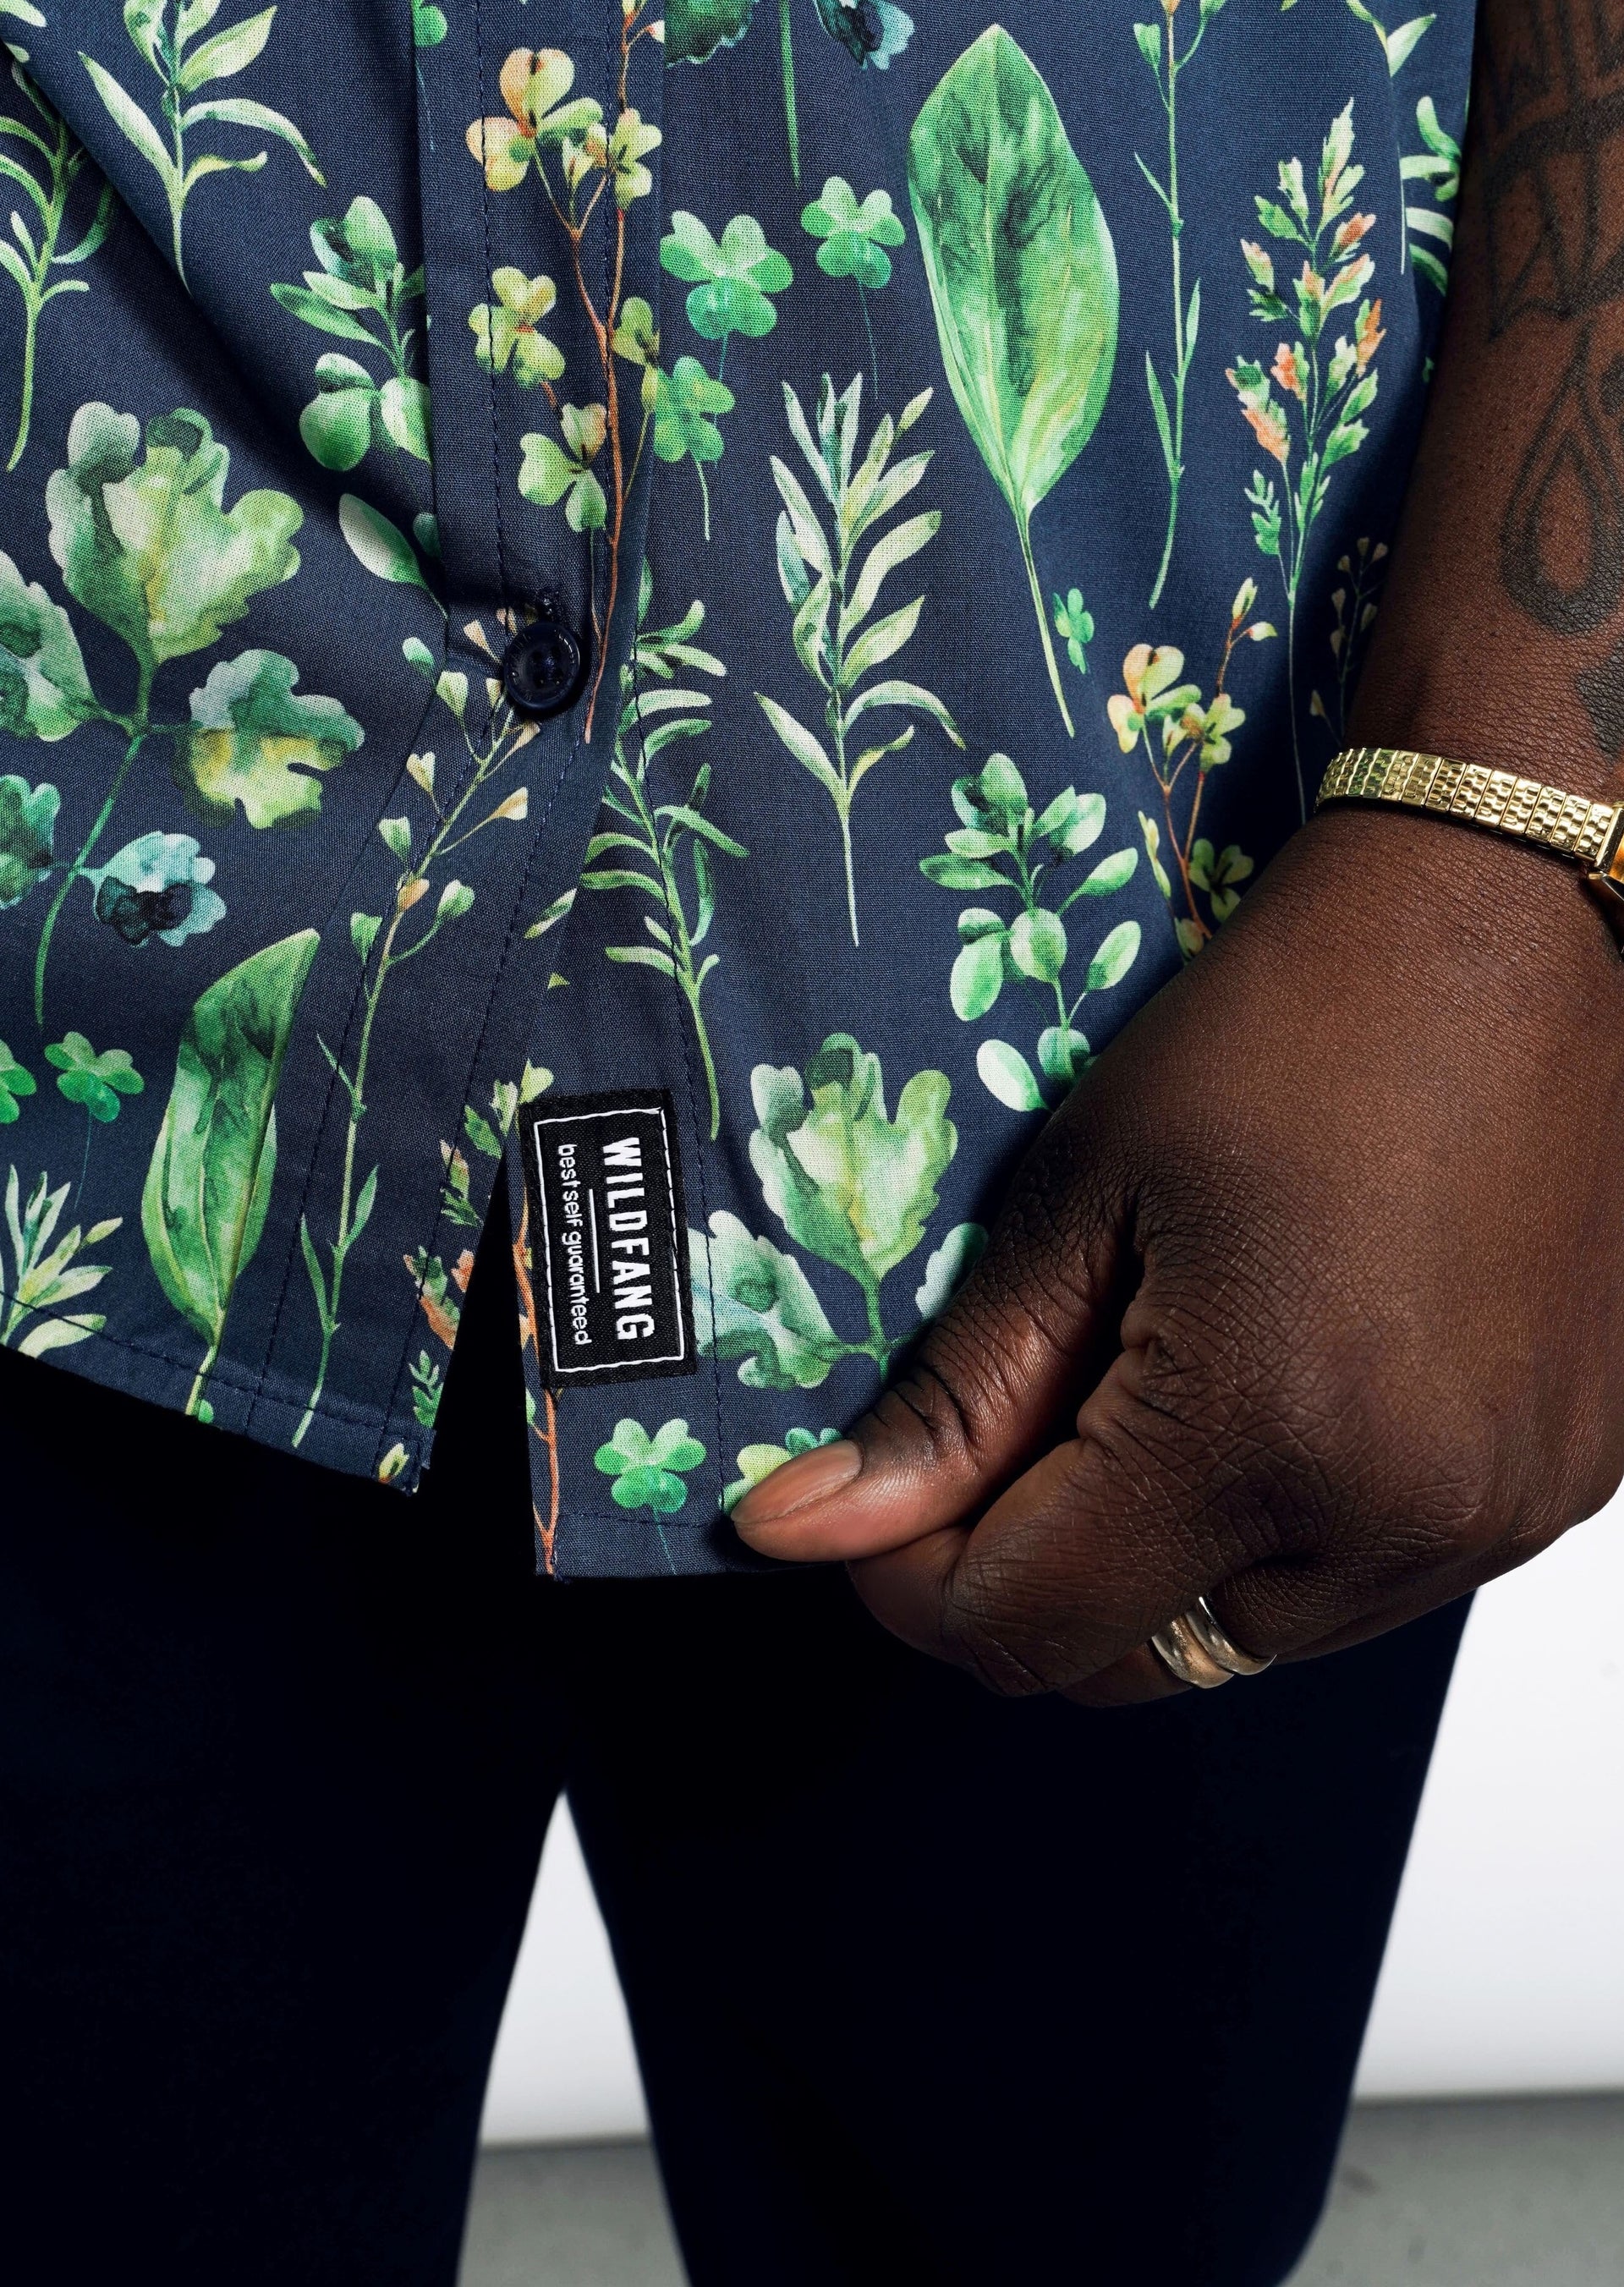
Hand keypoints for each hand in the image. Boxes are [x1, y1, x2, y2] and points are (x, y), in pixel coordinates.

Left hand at [732, 805, 1623, 1703]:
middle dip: (1039, 1580)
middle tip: (1005, 1439)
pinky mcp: (1556, 1491)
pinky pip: (1374, 1580)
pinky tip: (1278, 1389)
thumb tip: (807, 1525)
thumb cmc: (1294, 1021)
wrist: (1511, 928)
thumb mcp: (1081, 1192)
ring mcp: (1496, 1515)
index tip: (873, 1510)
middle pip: (1142, 1663)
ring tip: (1158, 1387)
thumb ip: (955, 1394)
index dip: (915, 1589)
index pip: (1029, 1628)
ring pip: (1257, 1636)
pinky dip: (1291, 1527)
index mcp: (1262, 1434)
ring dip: (1170, 1560)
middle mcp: (1399, 1516)